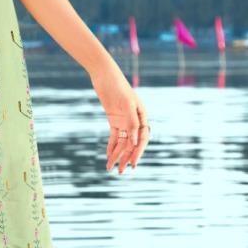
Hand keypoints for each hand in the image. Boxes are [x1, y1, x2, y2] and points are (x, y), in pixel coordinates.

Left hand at [90, 59, 150, 173]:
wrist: (105, 76)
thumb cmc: (117, 87)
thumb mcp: (126, 103)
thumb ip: (131, 122)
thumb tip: (135, 141)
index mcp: (142, 116)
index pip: (142, 138)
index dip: (138, 152)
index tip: (133, 164)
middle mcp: (134, 120)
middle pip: (132, 143)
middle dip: (126, 158)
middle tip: (120, 171)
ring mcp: (124, 120)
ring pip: (122, 142)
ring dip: (117, 155)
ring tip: (110, 168)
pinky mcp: (114, 119)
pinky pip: (114, 136)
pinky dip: (111, 146)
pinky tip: (108, 156)